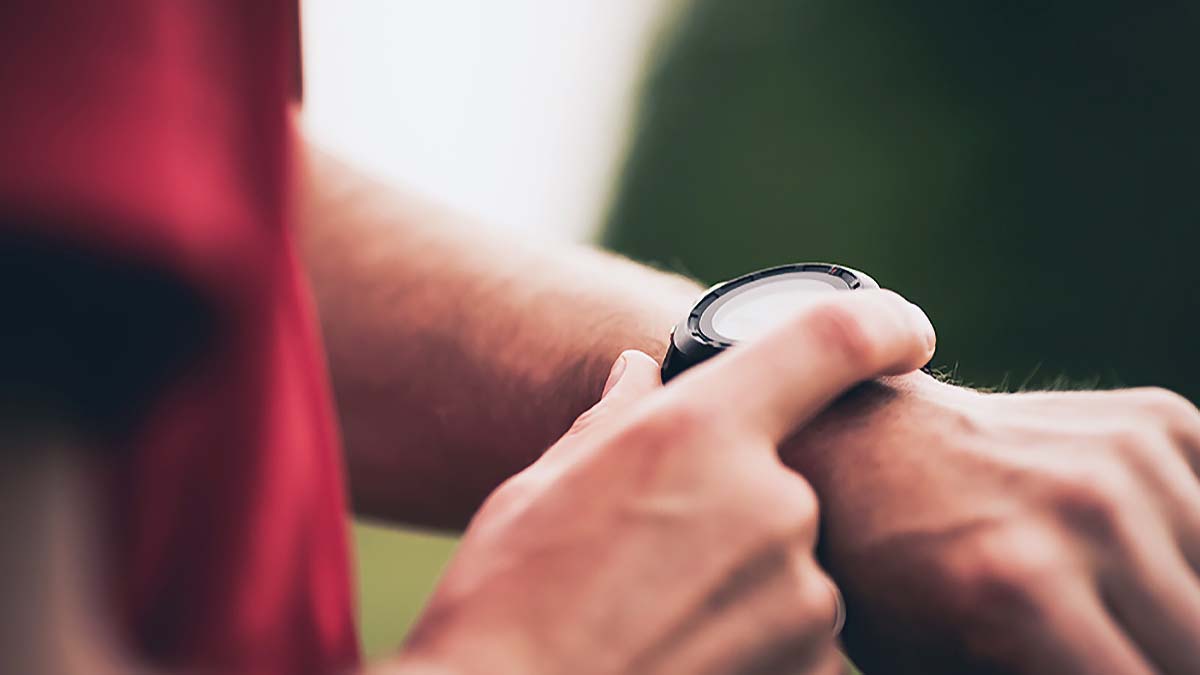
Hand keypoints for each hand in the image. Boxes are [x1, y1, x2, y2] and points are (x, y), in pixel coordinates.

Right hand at [392, 291, 935, 674]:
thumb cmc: (505, 605)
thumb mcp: (541, 491)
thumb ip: (612, 423)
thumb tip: (638, 377)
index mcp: (701, 432)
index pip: (832, 340)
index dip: (881, 322)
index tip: (902, 332)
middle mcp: (774, 503)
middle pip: (788, 477)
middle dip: (736, 502)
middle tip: (660, 546)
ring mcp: (803, 598)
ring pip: (793, 566)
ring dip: (742, 579)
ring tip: (656, 613)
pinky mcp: (814, 673)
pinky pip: (797, 637)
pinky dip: (752, 640)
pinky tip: (680, 651)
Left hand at [787, 376, 1199, 673]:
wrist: (864, 452)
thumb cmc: (891, 587)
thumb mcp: (938, 668)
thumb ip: (1044, 674)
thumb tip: (1126, 668)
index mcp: (1024, 590)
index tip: (1089, 666)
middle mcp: (1087, 511)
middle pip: (1195, 649)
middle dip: (1157, 657)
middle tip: (1096, 644)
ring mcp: (1125, 456)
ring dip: (1177, 612)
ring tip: (1111, 608)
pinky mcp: (1155, 421)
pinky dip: (1191, 552)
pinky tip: (1135, 559)